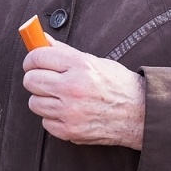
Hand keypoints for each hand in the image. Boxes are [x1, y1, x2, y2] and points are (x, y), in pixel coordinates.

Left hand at [21, 37, 145, 147]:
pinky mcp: (70, 130)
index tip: (33, 62)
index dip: (31, 59)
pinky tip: (67, 112)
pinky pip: (45, 122)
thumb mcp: (93, 61)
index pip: (37, 57)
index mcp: (79, 65)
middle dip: (35, 78)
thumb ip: (64, 51)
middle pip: (31, 80)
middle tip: (45, 79)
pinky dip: (53, 118)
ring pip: (34, 102)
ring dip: (43, 99)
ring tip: (59, 97)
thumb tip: (41, 39)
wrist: (140, 113)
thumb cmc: (118, 85)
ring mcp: (70, 111)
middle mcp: (72, 87)